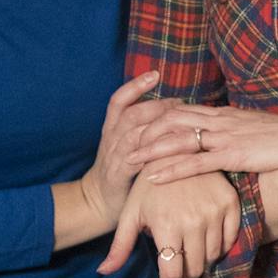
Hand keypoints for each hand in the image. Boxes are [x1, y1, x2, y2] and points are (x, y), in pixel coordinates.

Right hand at [76, 72, 173, 222]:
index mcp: (111, 129)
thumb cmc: (121, 172)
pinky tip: (170, 147)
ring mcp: (113, 156)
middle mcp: (110, 139)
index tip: (154, 73)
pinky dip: (152, 151)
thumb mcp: (126, 146)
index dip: (135, 86)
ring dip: (157, 126)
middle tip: (180, 103)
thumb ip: (142, 129)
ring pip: (133, 133)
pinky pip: (135, 158)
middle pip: (132, 114)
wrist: (97, 204)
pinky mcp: (118, 174)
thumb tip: (171, 112)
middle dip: (157, 106)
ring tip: (179, 123)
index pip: (118, 100)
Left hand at [97, 171, 239, 277]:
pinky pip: (230, 239)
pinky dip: (220, 247)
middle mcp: (194, 221)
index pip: (172, 273)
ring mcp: (215, 211)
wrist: (175, 150)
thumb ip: (120, 246)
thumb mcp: (130, 214)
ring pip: (213, 256)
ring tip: (189, 257)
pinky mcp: (230, 203)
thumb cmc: (148, 185)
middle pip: (195, 268)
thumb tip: (103, 272)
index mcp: (167, 225)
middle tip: (175, 275)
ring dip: (201, 262)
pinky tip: (206, 243)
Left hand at [130, 104, 277, 184]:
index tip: (134, 126)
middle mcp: (221, 120)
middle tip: (119, 141)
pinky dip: (170, 169)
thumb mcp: (255, 130)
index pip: (182, 109)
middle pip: (171, 119)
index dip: (155, 117)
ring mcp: (226, 137)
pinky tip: (152, 177)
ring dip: (148, 149)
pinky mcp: (235, 155)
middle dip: (142, 130)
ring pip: (177, 138)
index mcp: (224, 114)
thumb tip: (220, 141)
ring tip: (126, 159)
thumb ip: (234, 133)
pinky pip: (196, 162)